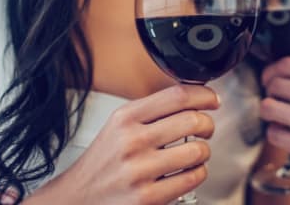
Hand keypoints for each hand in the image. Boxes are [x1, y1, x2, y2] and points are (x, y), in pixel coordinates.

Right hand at [31, 85, 219, 204]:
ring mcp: (140, 170)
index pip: (177, 95)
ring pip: (198, 150)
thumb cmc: (105, 160)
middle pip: (193, 120)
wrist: (77, 198)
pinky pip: (192, 178)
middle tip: (206, 128)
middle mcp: (131, 140)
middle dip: (208, 124)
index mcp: (126, 117)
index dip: (204, 95)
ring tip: (195, 152)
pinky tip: (187, 171)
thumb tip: (195, 97)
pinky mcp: (148, 198)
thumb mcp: (120, 124)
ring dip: (204, 151)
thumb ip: (153, 110)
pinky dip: (198, 173)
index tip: (213, 100)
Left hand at [260, 57, 289, 204]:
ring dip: (271, 112)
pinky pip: (277, 136)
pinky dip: (278, 134)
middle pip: (274, 85)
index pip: (286, 64)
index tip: (272, 76)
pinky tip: (287, 134)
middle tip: (274, 96)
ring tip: (279, 116)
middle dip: (271, 90)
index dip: (274, 71)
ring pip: (270, 109)